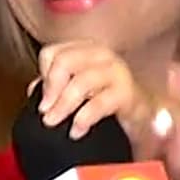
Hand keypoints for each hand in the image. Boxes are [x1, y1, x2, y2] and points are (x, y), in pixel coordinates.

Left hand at [34, 40, 158, 140]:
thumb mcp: (79, 90)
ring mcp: (117, 71)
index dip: (43, 75)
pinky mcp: (128, 93)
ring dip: (63, 105)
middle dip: (51, 89)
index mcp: (86, 49)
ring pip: (81, 82)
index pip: (52, 53)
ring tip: (53, 122)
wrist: (145, 117)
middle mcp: (101, 55)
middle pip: (64, 62)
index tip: (42, 98)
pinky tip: (76, 131)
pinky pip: (99, 103)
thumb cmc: (108, 101)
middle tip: (44, 112)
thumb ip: (56, 86)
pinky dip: (83, 118)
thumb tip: (34, 90)